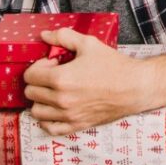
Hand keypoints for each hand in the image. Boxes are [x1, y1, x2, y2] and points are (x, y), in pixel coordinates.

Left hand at [23, 27, 146, 134]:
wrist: (135, 87)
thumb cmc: (114, 66)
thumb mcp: (88, 44)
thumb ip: (63, 37)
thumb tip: (45, 36)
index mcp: (61, 79)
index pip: (30, 76)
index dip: (38, 66)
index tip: (52, 63)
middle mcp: (61, 100)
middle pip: (30, 93)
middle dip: (38, 81)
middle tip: (54, 75)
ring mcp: (69, 115)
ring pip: (36, 112)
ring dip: (40, 100)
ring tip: (53, 92)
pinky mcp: (77, 125)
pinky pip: (50, 128)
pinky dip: (47, 120)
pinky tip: (56, 109)